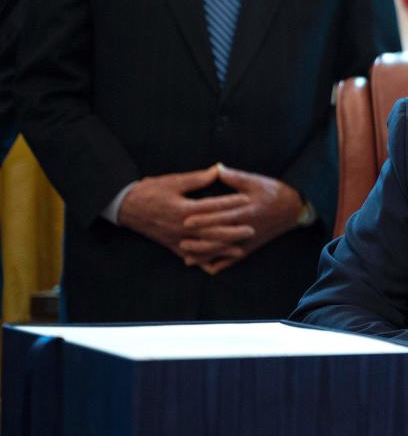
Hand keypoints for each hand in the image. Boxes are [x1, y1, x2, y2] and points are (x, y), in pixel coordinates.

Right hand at [116, 166, 249, 259]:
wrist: (125, 207)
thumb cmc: (150, 191)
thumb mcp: (173, 181)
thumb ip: (197, 178)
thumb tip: (218, 169)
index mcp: (183, 209)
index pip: (211, 206)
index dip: (230, 202)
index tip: (247, 199)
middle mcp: (181, 227)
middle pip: (211, 231)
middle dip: (232, 232)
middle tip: (252, 230)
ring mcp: (176, 239)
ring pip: (203, 247)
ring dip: (222, 250)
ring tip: (241, 251)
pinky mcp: (171, 246)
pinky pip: (190, 257)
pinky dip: (203, 261)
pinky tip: (216, 266)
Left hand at [180, 164, 303, 273]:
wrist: (294, 208)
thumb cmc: (273, 192)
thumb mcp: (255, 181)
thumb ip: (234, 177)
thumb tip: (216, 168)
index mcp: (247, 210)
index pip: (222, 216)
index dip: (204, 219)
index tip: (186, 219)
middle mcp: (247, 228)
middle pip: (220, 236)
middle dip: (199, 240)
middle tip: (179, 241)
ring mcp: (249, 240)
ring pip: (224, 252)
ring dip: (206, 255)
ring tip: (187, 257)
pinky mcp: (251, 247)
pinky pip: (233, 260)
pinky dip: (219, 264)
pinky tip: (205, 267)